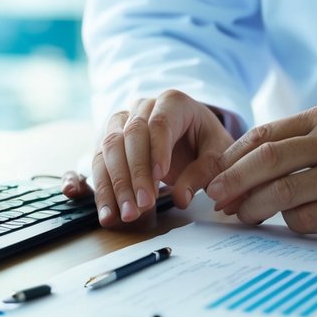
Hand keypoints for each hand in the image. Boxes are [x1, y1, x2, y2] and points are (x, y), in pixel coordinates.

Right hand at [62, 90, 235, 225]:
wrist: (191, 135)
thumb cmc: (205, 142)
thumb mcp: (217, 153)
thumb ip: (204, 172)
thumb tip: (181, 198)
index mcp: (173, 103)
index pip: (160, 122)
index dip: (157, 149)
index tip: (160, 177)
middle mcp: (142, 107)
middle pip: (130, 135)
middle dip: (135, 173)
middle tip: (144, 205)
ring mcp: (121, 121)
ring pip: (109, 148)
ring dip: (115, 185)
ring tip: (127, 214)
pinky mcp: (107, 140)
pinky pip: (98, 163)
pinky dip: (101, 190)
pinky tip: (107, 213)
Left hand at [201, 106, 316, 237]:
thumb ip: (293, 144)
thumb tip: (233, 169)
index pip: (264, 135)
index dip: (232, 158)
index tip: (214, 176)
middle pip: (268, 161)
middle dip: (233, 181)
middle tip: (215, 199)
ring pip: (284, 192)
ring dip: (254, 207)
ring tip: (242, 215)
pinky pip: (309, 219)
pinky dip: (291, 223)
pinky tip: (292, 223)